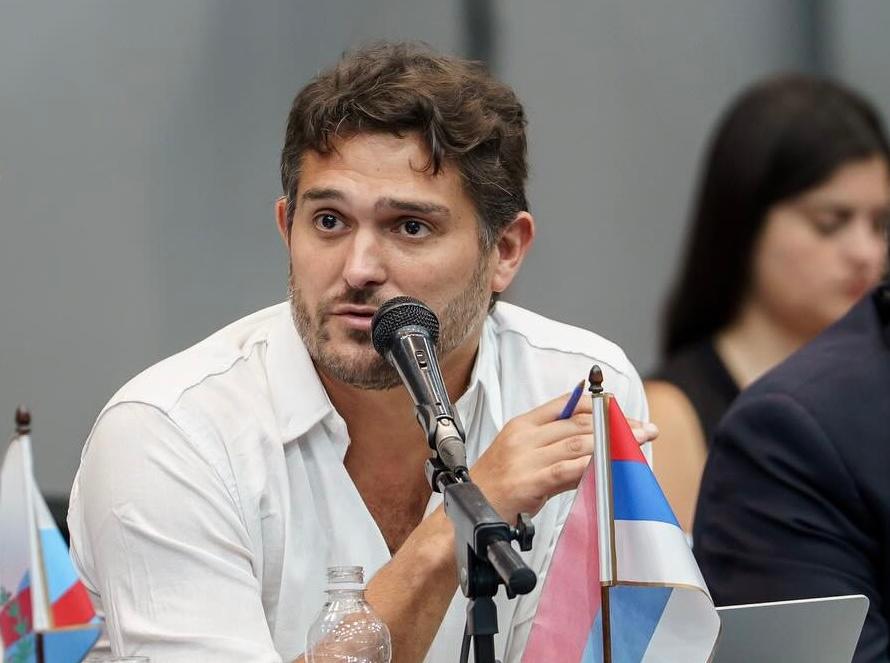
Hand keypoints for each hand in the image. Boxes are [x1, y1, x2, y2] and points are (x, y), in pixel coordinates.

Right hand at [471, 392, 656, 522]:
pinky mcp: (529, 482)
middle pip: (578, 423)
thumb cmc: (495, 487)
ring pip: (577, 443)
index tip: (622, 409)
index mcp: (522, 424)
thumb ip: (555, 449)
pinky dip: (592, 465)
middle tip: (643, 430)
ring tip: (636, 445)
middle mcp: (524, 436)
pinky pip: (567, 469)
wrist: (467, 513)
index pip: (566, 404)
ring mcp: (525, 458)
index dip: (599, 404)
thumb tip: (593, 449)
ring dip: (612, 443)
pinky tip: (610, 465)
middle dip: (616, 424)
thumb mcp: (522, 457)